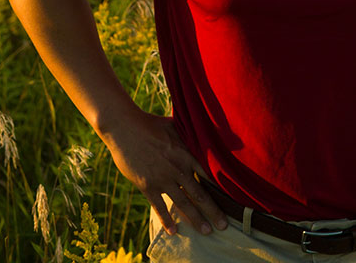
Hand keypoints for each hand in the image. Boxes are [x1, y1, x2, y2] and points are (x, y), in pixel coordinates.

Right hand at [100, 108, 227, 235]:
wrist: (125, 128)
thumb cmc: (150, 123)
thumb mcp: (174, 125)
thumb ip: (188, 133)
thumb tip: (203, 126)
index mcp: (186, 153)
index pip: (208, 174)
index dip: (220, 189)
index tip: (230, 200)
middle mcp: (178, 168)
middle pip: (199, 193)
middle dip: (213, 210)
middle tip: (224, 225)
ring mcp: (163, 178)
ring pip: (183, 203)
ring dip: (195, 219)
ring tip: (206, 231)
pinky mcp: (147, 185)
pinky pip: (159, 207)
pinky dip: (166, 220)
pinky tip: (174, 232)